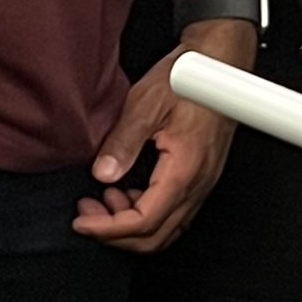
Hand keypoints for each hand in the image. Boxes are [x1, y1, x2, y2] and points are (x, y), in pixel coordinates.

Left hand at [74, 25, 250, 253]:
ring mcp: (202, 183)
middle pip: (157, 237)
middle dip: (116, 234)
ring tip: (103, 200)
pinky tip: (126, 191)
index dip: (108, 229)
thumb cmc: (188, 79)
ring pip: (166, 228)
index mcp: (184, 170)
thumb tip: (103, 175)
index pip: (144, 221)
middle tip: (87, 213)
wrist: (219, 65)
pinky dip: (146, 212)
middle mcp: (198, 184)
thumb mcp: (146, 104)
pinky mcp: (200, 177)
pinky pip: (174, 212)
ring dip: (131, 225)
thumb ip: (124, 143)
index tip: (82, 221)